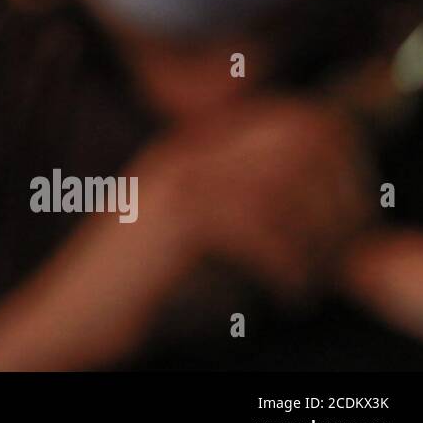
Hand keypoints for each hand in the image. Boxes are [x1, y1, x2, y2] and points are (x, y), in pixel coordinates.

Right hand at [136, 96, 372, 301]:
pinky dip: (287, 267)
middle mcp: (185, 149)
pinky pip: (260, 229)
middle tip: (340, 249)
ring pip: (284, 185)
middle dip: (337, 197)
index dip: (337, 158)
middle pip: (297, 140)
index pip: (290, 115)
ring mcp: (177, 178)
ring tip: (313, 278)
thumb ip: (236, 196)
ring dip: (315, 240)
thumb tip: (317, 202)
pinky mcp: (174, 218)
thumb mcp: (188, 223)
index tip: (349, 214)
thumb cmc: (137, 280)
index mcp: (191, 144)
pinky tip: (286, 294)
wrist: (73, 308)